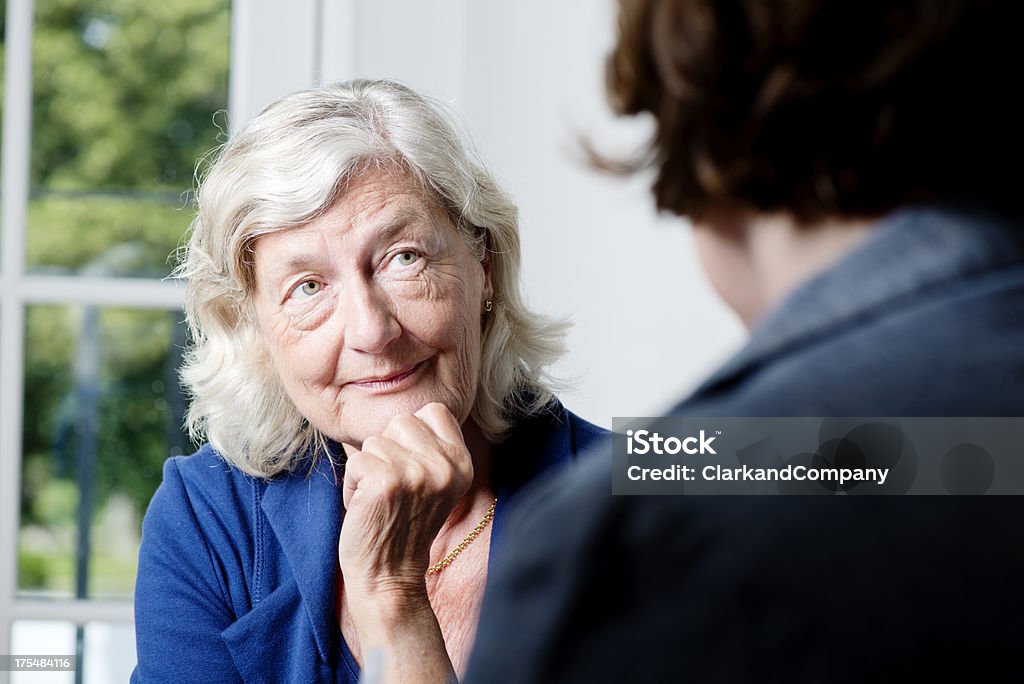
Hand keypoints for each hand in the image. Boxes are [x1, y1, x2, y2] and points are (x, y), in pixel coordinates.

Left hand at [339, 402, 473, 598]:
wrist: (390, 575)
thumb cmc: (402, 523)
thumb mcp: (434, 481)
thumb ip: (429, 445)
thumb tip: (397, 402)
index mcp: (462, 462)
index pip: (433, 411)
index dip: (412, 435)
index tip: (411, 468)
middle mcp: (446, 465)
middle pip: (400, 422)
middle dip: (387, 450)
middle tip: (393, 488)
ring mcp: (417, 472)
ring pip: (374, 441)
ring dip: (368, 469)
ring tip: (381, 499)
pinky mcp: (386, 482)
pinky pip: (356, 461)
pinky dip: (353, 484)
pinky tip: (367, 506)